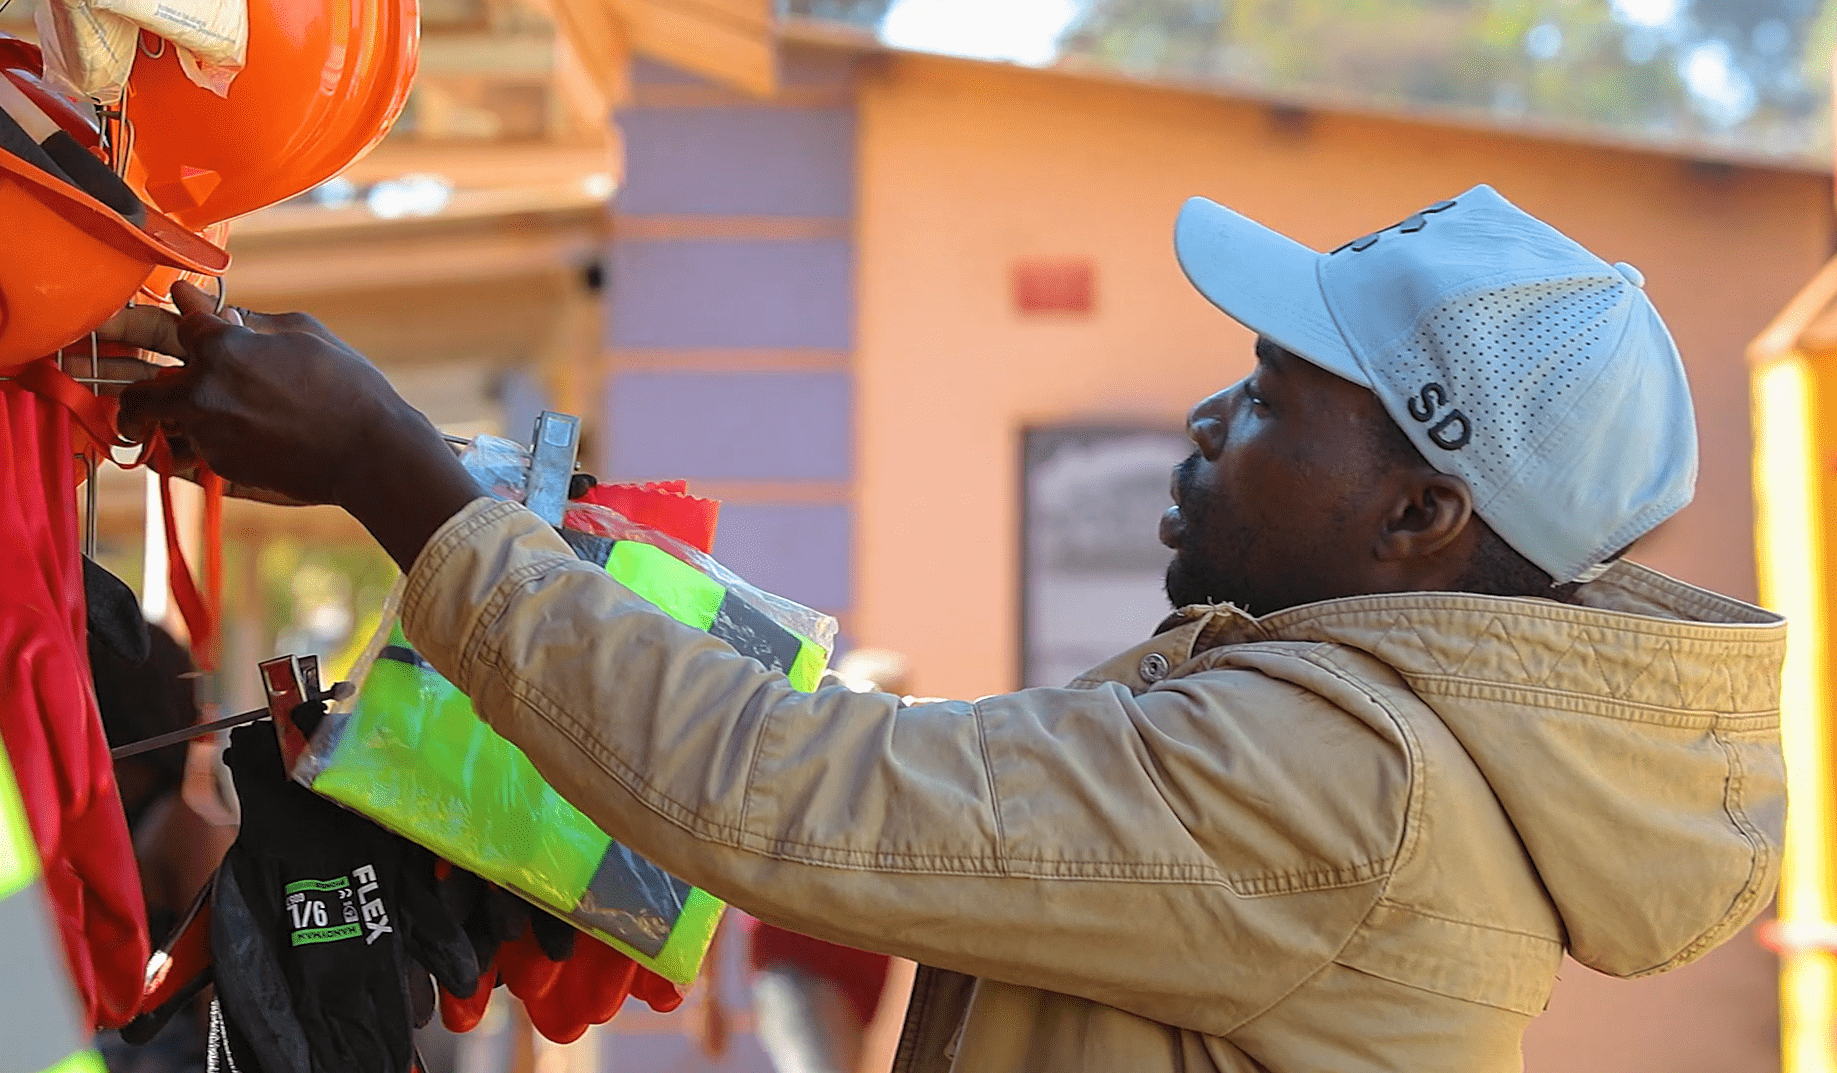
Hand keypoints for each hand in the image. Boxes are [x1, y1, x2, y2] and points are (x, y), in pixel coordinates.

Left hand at [98, 282, 481, 568]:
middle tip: (125, 385)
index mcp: (221, 348)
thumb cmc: (348, 387)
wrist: (370, 454)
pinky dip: (193, 445)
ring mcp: (207, 434)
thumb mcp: (304, 333)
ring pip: (158, 426)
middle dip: (129, 384)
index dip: (183, 309)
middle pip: (139, 389)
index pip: (180, 321)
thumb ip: (250, 320)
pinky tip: (214, 440)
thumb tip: (217, 310)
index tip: (183, 304)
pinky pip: (186, 455)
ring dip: (159, 419)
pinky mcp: (219, 467)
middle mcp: (201, 391)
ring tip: (165, 418)